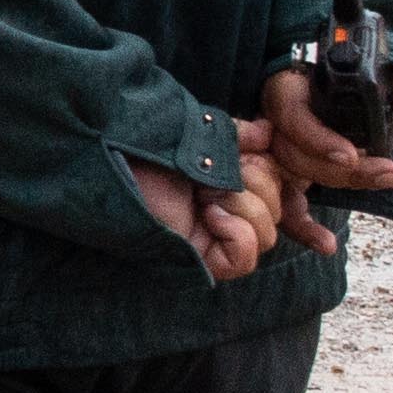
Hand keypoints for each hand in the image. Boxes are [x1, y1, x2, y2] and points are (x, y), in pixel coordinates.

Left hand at [133, 138, 280, 282]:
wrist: (116, 162)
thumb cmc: (154, 150)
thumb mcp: (205, 136)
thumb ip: (239, 135)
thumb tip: (268, 132)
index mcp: (230, 185)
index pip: (277, 188)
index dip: (267, 172)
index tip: (243, 158)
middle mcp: (227, 213)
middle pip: (276, 211)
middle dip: (253, 187)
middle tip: (213, 178)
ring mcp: (214, 239)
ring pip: (267, 235)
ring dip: (243, 207)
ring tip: (206, 196)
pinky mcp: (203, 259)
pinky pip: (244, 260)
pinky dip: (238, 234)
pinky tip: (210, 215)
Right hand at [258, 58, 392, 257]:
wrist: (340, 84)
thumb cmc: (360, 76)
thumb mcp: (386, 78)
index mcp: (289, 91)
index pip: (291, 115)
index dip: (317, 139)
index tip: (351, 156)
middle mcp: (274, 123)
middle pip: (293, 153)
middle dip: (340, 170)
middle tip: (390, 174)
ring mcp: (276, 153)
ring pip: (290, 178)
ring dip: (335, 187)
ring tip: (383, 184)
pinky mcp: (284, 178)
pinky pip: (285, 204)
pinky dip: (302, 227)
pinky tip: (326, 245)